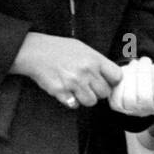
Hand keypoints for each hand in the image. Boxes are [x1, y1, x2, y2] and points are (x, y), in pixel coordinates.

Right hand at [10, 33, 124, 107]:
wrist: (36, 52)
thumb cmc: (59, 49)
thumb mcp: (83, 48)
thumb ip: (98, 61)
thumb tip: (111, 75)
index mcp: (94, 59)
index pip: (116, 77)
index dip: (113, 81)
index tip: (108, 81)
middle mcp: (86, 71)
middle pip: (105, 92)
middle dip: (98, 91)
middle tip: (89, 85)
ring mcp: (74, 83)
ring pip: (91, 101)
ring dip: (86, 98)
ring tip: (78, 89)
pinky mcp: (62, 92)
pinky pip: (75, 105)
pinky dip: (72, 101)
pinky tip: (68, 92)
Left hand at [109, 57, 153, 118]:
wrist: (132, 90)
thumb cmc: (149, 80)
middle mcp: (144, 112)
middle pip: (145, 96)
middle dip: (145, 74)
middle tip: (146, 60)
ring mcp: (129, 110)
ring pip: (130, 96)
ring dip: (133, 75)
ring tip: (136, 63)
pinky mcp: (116, 105)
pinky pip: (118, 93)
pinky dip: (123, 79)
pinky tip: (128, 69)